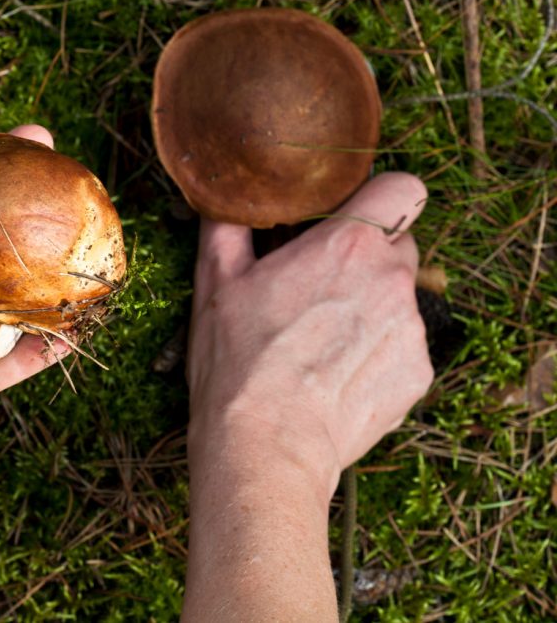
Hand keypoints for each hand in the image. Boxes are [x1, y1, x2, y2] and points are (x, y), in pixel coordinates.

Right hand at [188, 172, 433, 491]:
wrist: (267, 444)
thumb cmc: (237, 361)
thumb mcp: (215, 282)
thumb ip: (227, 225)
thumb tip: (222, 196)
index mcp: (347, 243)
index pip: (404, 188)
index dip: (381, 198)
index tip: (357, 214)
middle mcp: (392, 279)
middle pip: (401, 245)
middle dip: (370, 257)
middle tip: (323, 284)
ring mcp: (411, 329)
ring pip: (402, 299)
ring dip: (372, 308)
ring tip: (322, 342)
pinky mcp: (417, 374)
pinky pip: (404, 347)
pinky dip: (378, 353)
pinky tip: (335, 374)